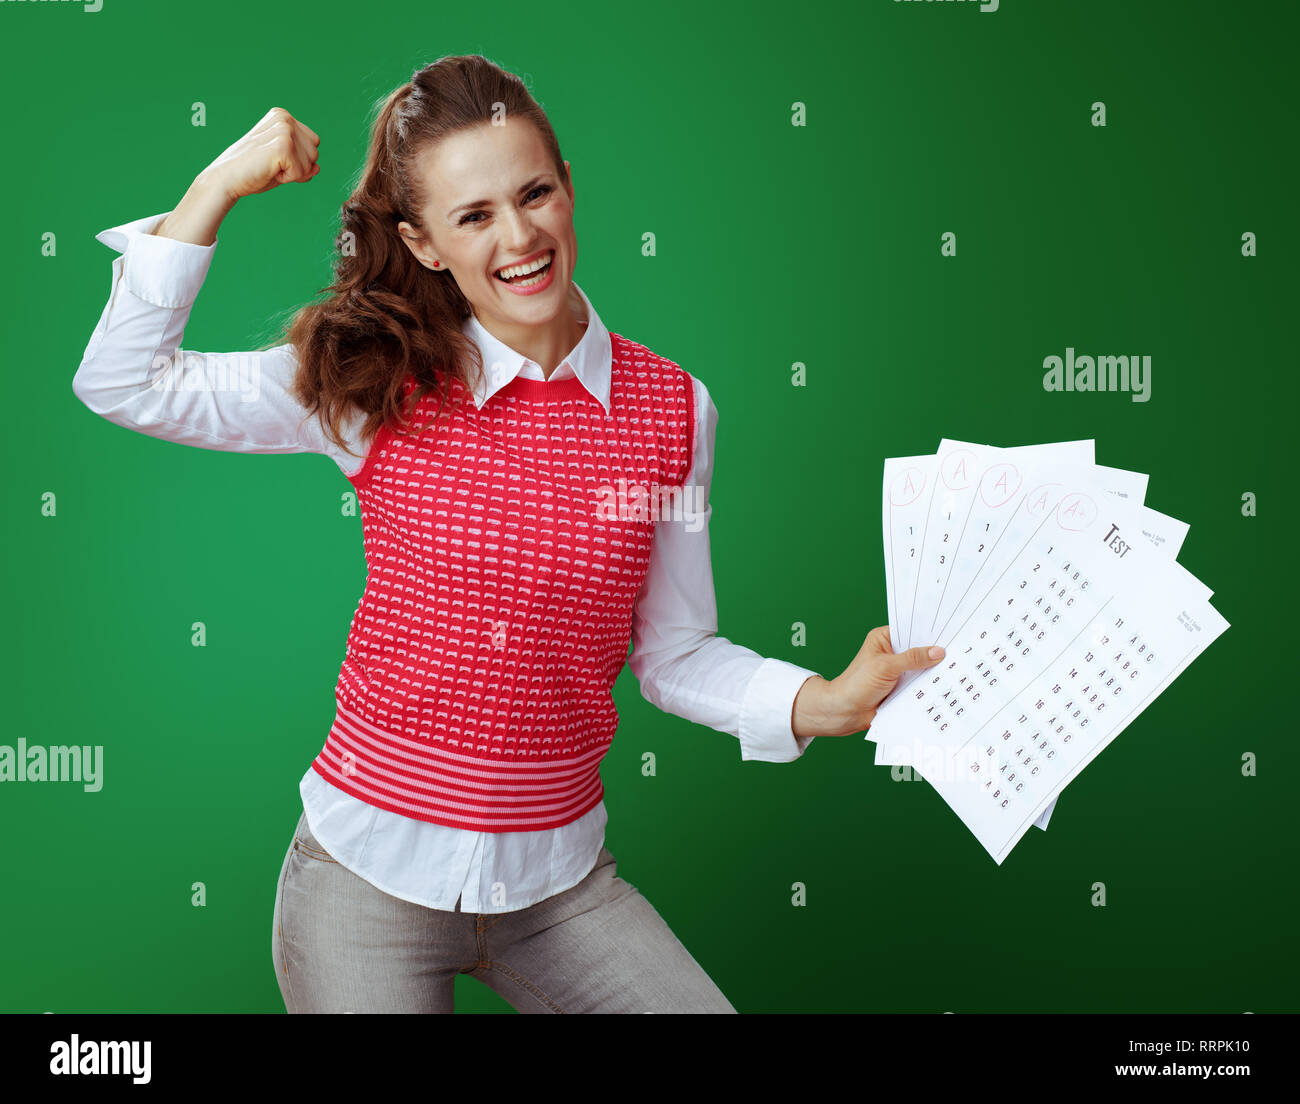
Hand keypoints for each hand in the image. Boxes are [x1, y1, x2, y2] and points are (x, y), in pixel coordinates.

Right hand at [154, 108, 321, 246]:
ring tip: (269, 167)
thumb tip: (318, 167)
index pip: (313, 144)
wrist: (226, 178)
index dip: (298, 160)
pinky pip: (302, 172)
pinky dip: (288, 179)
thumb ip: (302, 163)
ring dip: (293, 173)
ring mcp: (284, 129)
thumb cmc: (253, 172)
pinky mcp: (283, 145)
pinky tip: (269, 170)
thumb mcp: (283, 164)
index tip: (274, 159)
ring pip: (311, 163)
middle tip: (271, 165)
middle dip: (298, 167)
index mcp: (283, 116)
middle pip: (315, 153)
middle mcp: (284, 118)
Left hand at [791, 626, 944, 738]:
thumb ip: (912, 659)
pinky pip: (920, 684)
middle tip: (960, 650)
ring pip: (922, 668)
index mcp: (884, 638)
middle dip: (935, 653)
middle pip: (919, 650)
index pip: (911, 630)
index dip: (929, 631)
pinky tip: (947, 685)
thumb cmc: (857, 684)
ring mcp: (898, 671)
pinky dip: (930, 686)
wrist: (845, 712)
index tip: (951, 631)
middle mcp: (892, 653)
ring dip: (935, 671)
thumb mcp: (886, 666)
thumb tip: (938, 652)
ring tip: (959, 668)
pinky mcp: (902, 688)